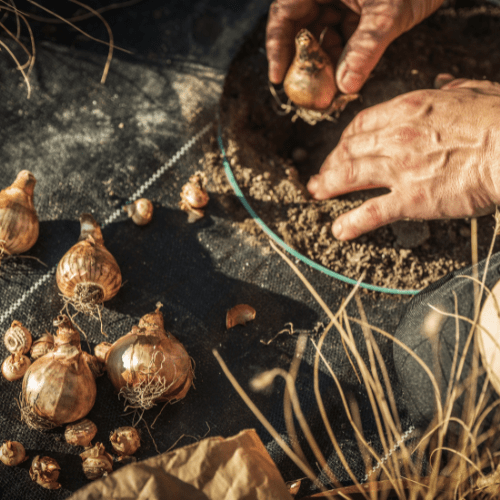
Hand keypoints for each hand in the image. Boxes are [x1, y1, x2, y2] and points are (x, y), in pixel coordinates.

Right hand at [266, 0, 443, 93]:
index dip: (277, 47)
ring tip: (331, 87)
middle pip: (301, 26)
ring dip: (326, 61)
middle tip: (309, 90)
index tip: (278, 78)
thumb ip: (365, 49)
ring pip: (322, 33)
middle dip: (305, 60)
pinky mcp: (357, 5)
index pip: (284, 14)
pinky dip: (343, 54)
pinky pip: (342, 34)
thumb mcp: (388, 12)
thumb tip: (346, 86)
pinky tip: (347, 74)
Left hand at [307, 78, 499, 239]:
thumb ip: (452, 88)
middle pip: (349, 150)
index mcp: (408, 109)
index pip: (361, 124)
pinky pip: (371, 212)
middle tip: (322, 173)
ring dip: (328, 185)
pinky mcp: (411, 199)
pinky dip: (351, 223)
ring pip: (349, 176)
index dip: (345, 138)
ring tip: (317, 193)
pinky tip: (339, 230)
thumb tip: (444, 82)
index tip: (341, 147)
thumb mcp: (473, 92)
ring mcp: (400, 169)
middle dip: (330, 163)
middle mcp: (395, 137)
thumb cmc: (499, 118)